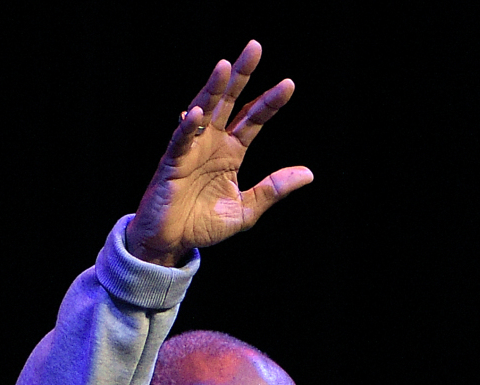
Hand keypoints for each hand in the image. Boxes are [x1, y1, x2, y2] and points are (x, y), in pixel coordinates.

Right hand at [126, 40, 312, 266]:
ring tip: (224, 67)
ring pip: (203, 112)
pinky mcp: (172, 164)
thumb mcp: (246, 210)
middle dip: (241, 76)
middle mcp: (212, 144)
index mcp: (231, 152)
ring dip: (212, 90)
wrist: (171, 243)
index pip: (253, 119)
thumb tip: (308, 174)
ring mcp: (191, 150)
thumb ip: (272, 190)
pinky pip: (179, 142)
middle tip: (254, 47)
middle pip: (228, 102)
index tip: (288, 85)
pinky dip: (188, 128)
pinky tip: (198, 114)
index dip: (269, 103)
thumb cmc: (203, 225)